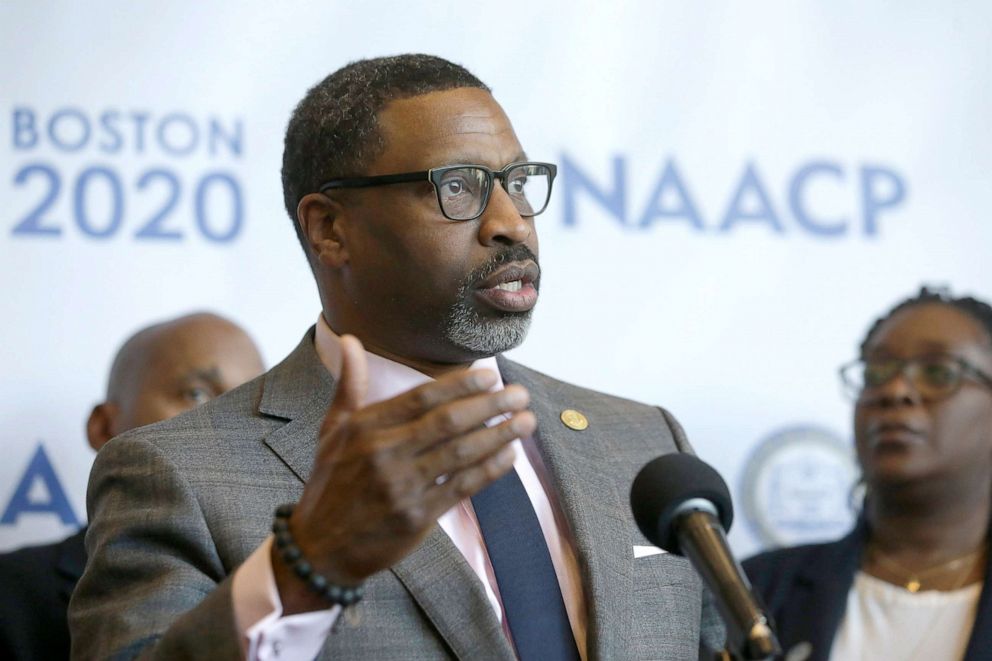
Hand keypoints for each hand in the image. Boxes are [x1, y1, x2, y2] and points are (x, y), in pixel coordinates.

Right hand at [273, 335, 534, 612]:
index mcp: (365, 427)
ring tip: (526, 420)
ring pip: (461, 453)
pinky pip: (462, 486)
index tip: (491, 375)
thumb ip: (349, 385)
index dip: (461, 384)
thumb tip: (352, 340)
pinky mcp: (416, 517)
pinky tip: (509, 455)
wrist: (319, 548)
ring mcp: (402, 486)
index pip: (422, 397)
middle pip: (449, 421)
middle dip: (491, 405)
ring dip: (500, 434)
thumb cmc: (330, 483)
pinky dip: (490, 469)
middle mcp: (384, 453)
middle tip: (520, 393)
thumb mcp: (331, 431)